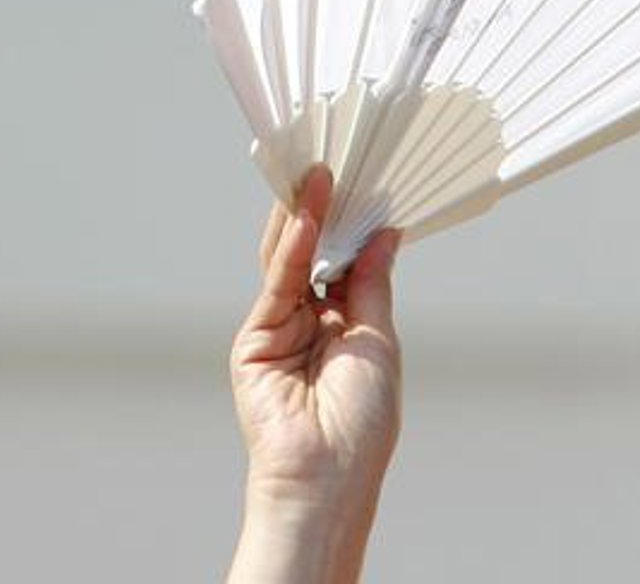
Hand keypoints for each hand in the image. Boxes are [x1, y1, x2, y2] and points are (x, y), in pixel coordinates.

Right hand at [227, 167, 401, 582]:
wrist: (327, 478)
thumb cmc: (361, 426)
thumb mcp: (379, 341)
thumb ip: (371, 283)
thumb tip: (384, 233)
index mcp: (342, 326)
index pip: (344, 261)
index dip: (354, 223)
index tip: (367, 182)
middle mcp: (309, 321)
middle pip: (314, 253)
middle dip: (326, 210)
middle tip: (339, 162)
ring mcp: (279, 327)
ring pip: (290, 258)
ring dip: (305, 213)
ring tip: (321, 171)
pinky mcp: (254, 337)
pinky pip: (279, 280)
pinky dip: (294, 244)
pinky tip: (308, 212)